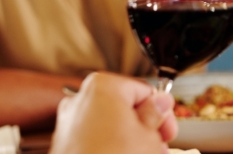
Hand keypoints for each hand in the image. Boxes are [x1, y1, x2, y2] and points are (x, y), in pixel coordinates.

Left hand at [50, 72, 177, 153]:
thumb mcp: (148, 135)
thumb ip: (156, 113)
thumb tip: (160, 102)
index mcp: (103, 86)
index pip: (144, 90)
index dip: (161, 111)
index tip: (168, 127)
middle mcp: (81, 98)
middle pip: (126, 107)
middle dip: (146, 127)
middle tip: (159, 144)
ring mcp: (70, 122)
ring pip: (111, 124)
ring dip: (131, 139)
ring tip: (145, 153)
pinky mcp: (65, 143)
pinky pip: (96, 138)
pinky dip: (111, 146)